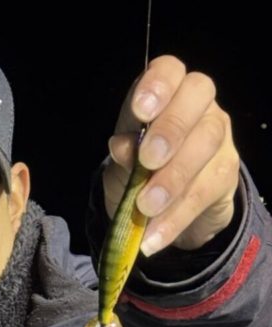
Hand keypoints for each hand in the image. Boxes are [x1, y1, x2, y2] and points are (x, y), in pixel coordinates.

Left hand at [102, 55, 238, 255]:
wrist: (164, 212)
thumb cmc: (138, 175)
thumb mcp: (121, 167)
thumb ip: (121, 156)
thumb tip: (122, 145)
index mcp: (166, 93)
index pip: (170, 70)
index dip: (158, 85)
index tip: (140, 110)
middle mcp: (198, 105)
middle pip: (197, 97)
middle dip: (171, 128)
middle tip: (147, 160)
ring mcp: (217, 135)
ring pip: (205, 143)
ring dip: (173, 178)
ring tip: (146, 207)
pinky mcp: (226, 172)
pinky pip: (205, 191)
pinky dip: (175, 217)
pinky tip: (154, 236)